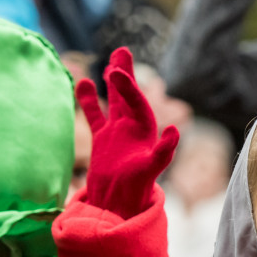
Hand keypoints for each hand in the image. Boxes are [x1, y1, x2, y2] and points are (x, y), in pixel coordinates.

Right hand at [75, 47, 179, 217]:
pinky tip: (83, 82)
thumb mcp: (151, 170)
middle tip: (123, 51)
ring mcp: (117, 133)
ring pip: (113, 101)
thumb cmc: (136, 190)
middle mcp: (132, 129)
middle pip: (129, 95)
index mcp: (145, 132)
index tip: (115, 72)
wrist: (118, 206)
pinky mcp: (102, 140)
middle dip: (126, 74)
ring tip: (110, 60)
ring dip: (111, 82)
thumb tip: (173, 131)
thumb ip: (163, 151)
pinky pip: (94, 115)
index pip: (135, 103)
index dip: (127, 87)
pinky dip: (88, 101)